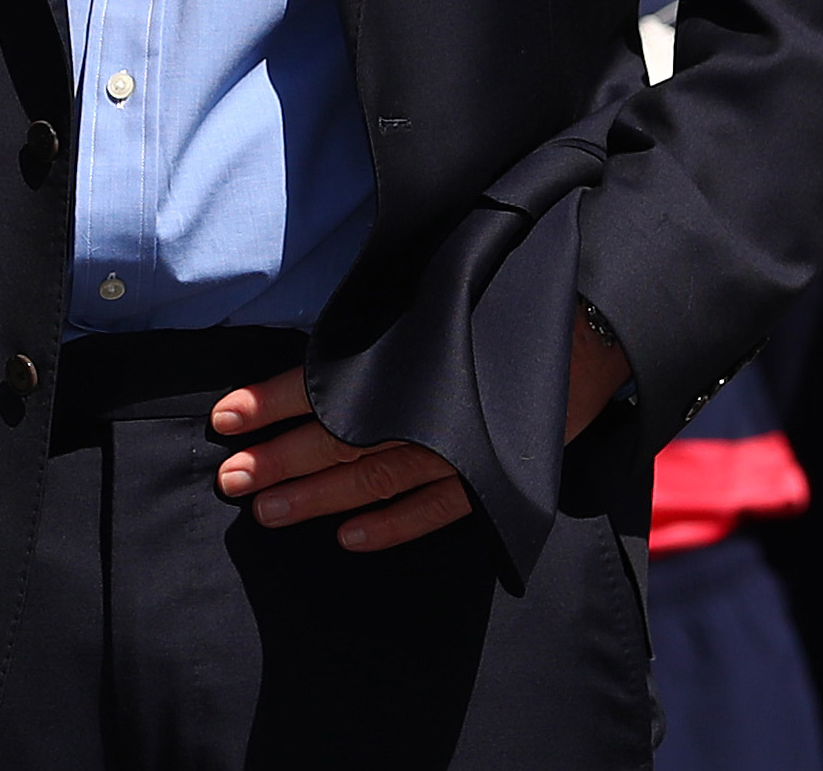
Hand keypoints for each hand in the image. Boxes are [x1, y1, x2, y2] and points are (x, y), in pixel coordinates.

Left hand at [208, 304, 633, 552]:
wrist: (598, 315)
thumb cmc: (510, 287)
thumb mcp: (438, 284)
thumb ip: (387, 314)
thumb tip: (325, 331)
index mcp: (411, 351)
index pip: (326, 380)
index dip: (272, 399)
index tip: (224, 415)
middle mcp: (432, 404)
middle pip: (339, 439)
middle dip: (280, 459)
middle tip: (230, 477)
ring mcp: (464, 446)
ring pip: (376, 479)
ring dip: (317, 497)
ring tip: (266, 511)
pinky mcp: (497, 473)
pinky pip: (439, 509)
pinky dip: (393, 525)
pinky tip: (349, 538)